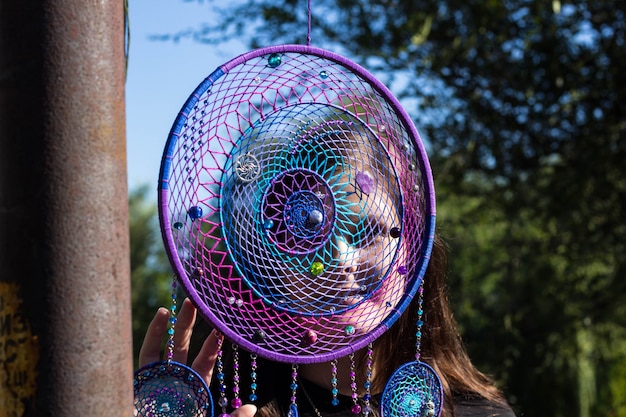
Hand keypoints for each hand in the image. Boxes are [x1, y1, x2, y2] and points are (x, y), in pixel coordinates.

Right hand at [138, 298, 256, 416]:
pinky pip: (147, 355)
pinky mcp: (141, 381)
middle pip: (186, 347)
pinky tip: (162, 315)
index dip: (213, 343)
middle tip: (201, 301)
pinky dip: (154, 334)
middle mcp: (176, 381)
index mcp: (194, 390)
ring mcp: (159, 379)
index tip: (222, 325)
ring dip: (175, 324)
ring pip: (167, 346)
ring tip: (183, 302)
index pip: (205, 361)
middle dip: (193, 324)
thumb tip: (252, 408)